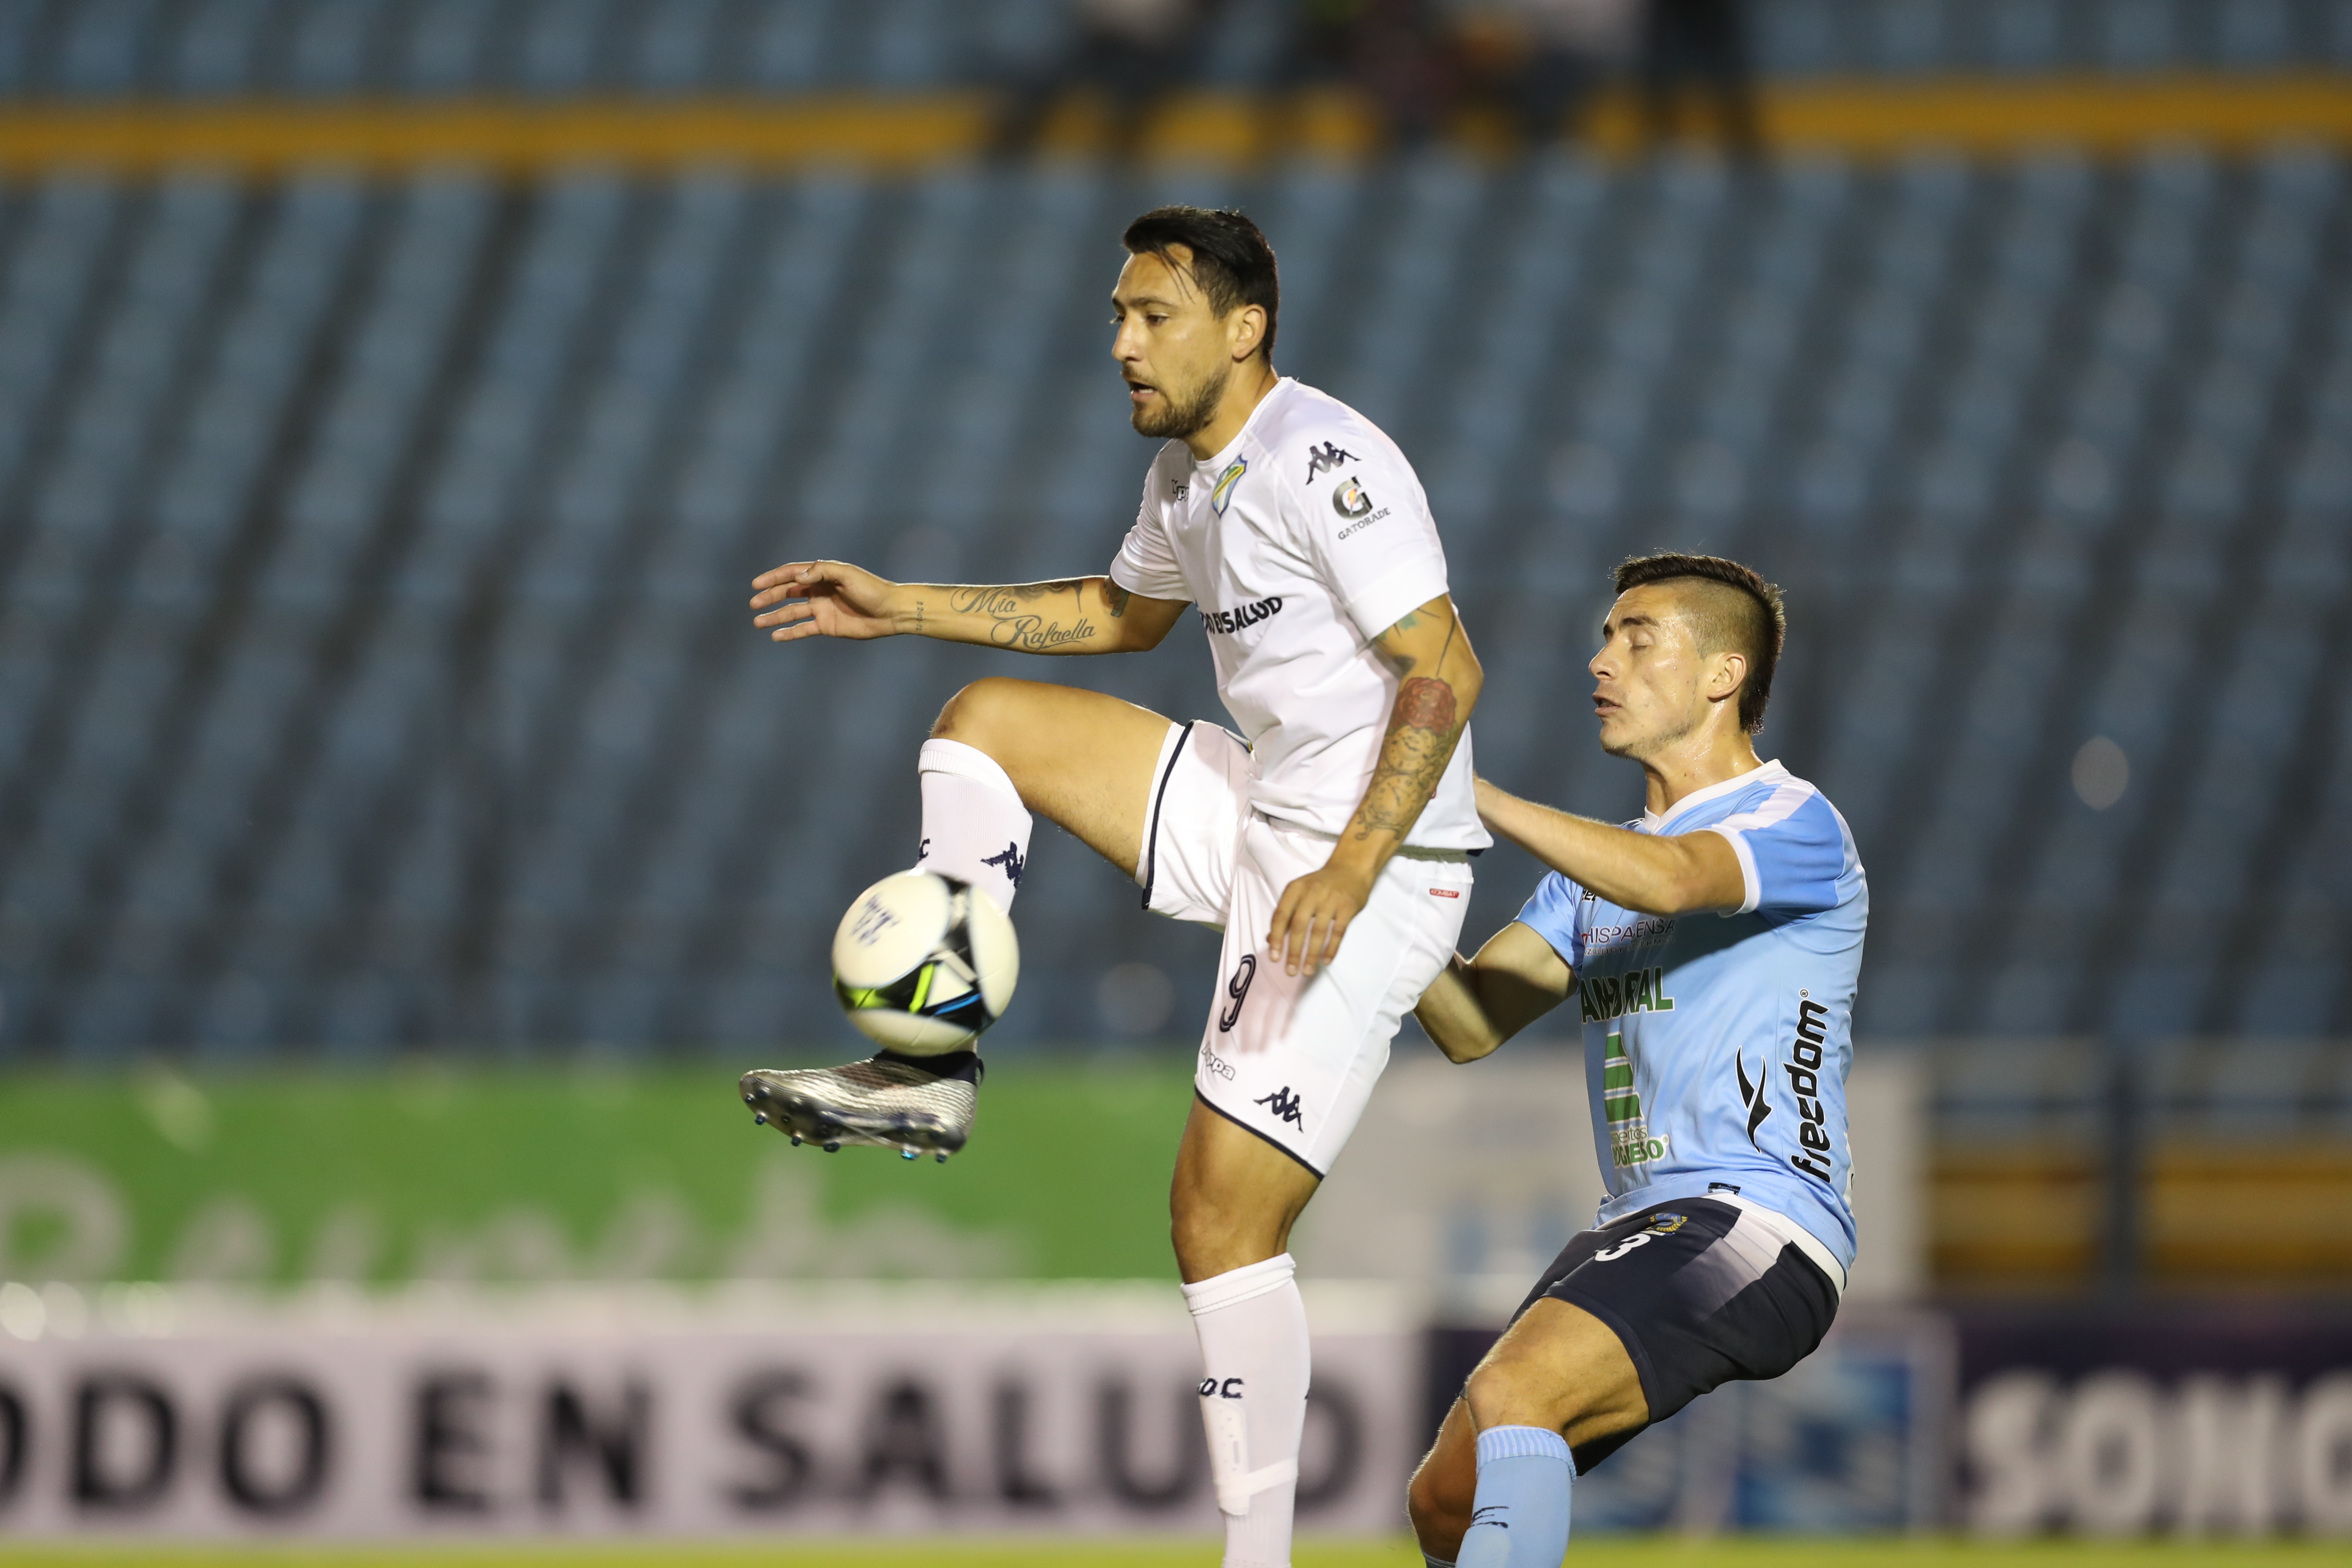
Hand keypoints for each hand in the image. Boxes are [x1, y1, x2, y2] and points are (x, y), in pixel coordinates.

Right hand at [751, 560, 901, 640]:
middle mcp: (819, 590)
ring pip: (791, 612)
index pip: (792, 574)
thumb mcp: (846, 574)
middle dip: (770, 597)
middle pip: (788, 592)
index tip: (756, 584)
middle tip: (754, 604)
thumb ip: (821, 571)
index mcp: (822, 575)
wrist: (890, 612)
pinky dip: (789, 633)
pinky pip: (803, 629)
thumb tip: (797, 576)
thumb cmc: (871, 589)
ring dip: (774, 616)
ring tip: (757, 622)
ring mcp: (821, 609)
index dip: (773, 578)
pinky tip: (775, 635)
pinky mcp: (826, 626)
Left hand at [1266, 862, 1374, 977]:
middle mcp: (1311, 893)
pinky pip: (1338, 932)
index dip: (1276, 937)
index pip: (1281, 915)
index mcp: (1295, 889)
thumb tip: (1269, 939)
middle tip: (1290, 970)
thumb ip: (1285, 914)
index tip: (1274, 957)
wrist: (1350, 868)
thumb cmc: (1320, 884)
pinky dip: (1332, 948)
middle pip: (1298, 926)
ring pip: (1318, 931)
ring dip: (1312, 954)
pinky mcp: (1348, 907)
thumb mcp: (1299, 892)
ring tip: (1307, 970)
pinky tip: (1326, 961)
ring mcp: (1331, 900)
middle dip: (1293, 951)